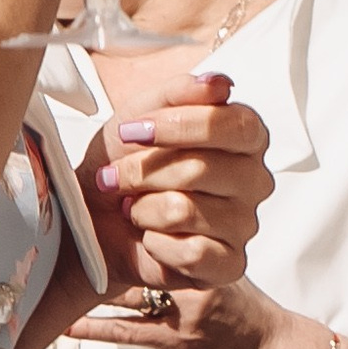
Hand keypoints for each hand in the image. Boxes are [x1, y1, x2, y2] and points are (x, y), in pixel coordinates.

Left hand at [69, 70, 274, 319]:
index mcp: (244, 136)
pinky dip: (155, 243)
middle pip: (201, 169)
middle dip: (143, 172)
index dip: (177, 125)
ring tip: (132, 207)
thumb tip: (219, 84)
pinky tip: (149, 237)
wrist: (94, 220)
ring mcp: (244, 224)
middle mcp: (253, 179)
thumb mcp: (139, 115)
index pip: (230, 124)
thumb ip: (178, 92)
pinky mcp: (229, 264)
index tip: (132, 131)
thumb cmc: (124, 164)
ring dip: (141, 208)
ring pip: (186, 210)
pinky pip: (191, 251)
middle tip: (116, 176)